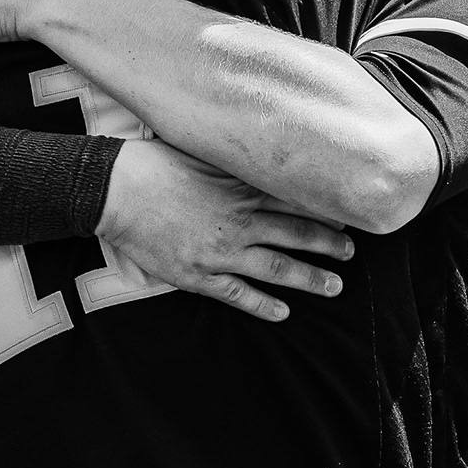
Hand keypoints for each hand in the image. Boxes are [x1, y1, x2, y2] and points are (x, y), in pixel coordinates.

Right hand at [97, 140, 353, 322]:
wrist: (116, 192)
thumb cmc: (156, 165)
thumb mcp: (203, 154)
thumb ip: (236, 162)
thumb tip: (264, 156)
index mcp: (240, 191)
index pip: (294, 203)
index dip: (324, 213)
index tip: (348, 220)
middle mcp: (237, 222)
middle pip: (295, 235)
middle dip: (328, 246)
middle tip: (351, 254)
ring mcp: (219, 252)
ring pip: (275, 268)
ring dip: (309, 278)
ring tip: (334, 286)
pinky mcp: (198, 275)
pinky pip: (237, 294)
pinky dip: (262, 305)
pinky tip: (283, 313)